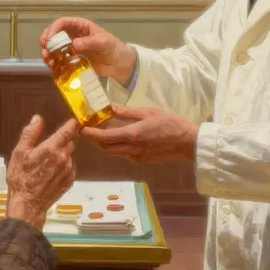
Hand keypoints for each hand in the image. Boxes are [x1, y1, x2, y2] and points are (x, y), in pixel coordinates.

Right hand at [5, 115, 78, 229]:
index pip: (68, 130)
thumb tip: (37, 118)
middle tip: (48, 148)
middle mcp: (64, 157)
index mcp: (51, 148)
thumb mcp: (19, 152)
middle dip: (62, 142)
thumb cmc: (21, 177)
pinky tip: (51, 174)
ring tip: (47, 164)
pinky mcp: (70, 181)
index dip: (71, 124)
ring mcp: (68, 170)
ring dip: (62, 155)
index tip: (71, 122)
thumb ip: (30, 133)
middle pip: (70, 143)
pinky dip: (63, 167)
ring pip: (69, 156)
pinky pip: (69, 168)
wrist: (28, 204)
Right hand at [39, 17, 136, 85]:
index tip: (49, 39)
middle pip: (55, 33)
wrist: (119, 65)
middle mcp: (74, 34)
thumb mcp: (103, 43)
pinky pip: (59, 58)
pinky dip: (53, 61)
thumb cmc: (113, 49)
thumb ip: (89, 42)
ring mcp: (72, 47)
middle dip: (47, 40)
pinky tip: (52, 66)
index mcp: (81, 26)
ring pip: (55, 46)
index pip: (63, 22)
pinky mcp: (72, 59)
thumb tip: (74, 44)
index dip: (54, 29)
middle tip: (44, 49)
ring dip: (48, 51)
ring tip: (47, 59)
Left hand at [80, 105, 198, 163]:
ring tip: (101, 132)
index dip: (90, 135)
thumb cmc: (170, 123)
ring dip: (105, 144)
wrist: (188, 143)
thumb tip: (111, 108)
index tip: (81, 129)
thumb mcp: (148, 112)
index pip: (104, 138)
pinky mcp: (142, 161)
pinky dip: (117, 147)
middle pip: (105, 148)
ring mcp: (137, 157)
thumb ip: (128, 112)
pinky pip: (124, 154)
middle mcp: (132, 149)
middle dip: (94, 141)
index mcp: (133, 135)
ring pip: (114, 153)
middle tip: (88, 130)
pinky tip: (119, 137)